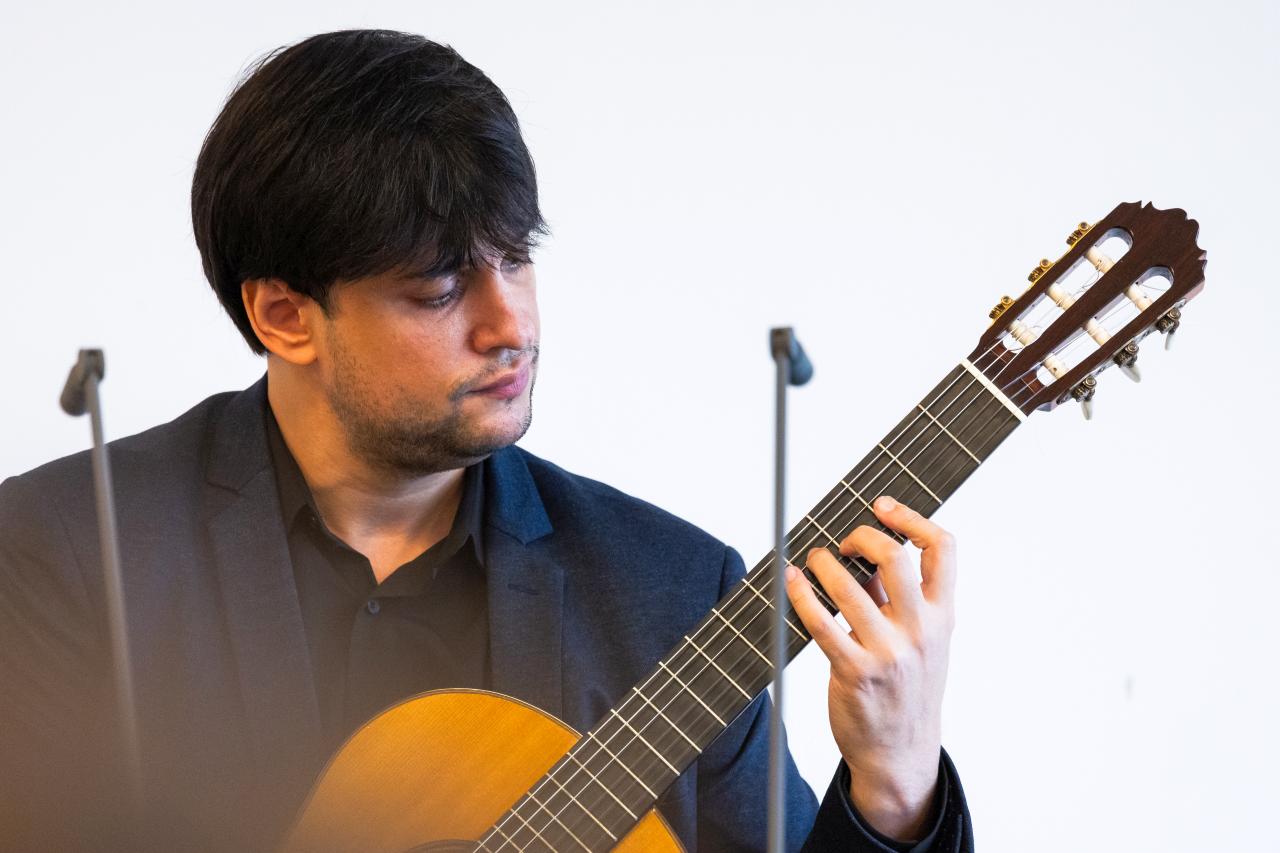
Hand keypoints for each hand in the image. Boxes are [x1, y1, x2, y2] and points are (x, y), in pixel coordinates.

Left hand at [784, 495, 955, 840]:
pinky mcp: (855, 672)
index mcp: (942, 616)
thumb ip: (895, 596)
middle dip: (863, 535)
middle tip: (845, 542)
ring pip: (850, 587)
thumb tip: (866, 551)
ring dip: (823, 563)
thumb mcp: (919, 639)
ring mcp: (889, 653)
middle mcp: (921, 631)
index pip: (943, 549)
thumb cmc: (906, 687)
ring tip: (812, 561)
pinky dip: (801, 595)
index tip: (883, 506)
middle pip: (895, 557)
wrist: (899, 752)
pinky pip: (822, 623)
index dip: (912, 518)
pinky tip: (791, 583)